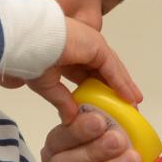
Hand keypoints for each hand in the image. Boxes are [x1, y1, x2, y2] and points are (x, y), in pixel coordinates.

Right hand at [0, 18, 141, 117]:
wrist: (28, 41)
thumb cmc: (29, 58)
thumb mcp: (46, 84)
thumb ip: (61, 100)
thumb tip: (69, 119)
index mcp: (68, 55)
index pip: (88, 75)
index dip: (98, 90)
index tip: (106, 105)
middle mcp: (82, 47)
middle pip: (104, 71)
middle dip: (115, 88)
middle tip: (126, 106)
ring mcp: (90, 44)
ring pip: (111, 69)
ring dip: (123, 86)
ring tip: (133, 103)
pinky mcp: (96, 45)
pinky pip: (112, 67)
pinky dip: (121, 83)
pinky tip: (129, 96)